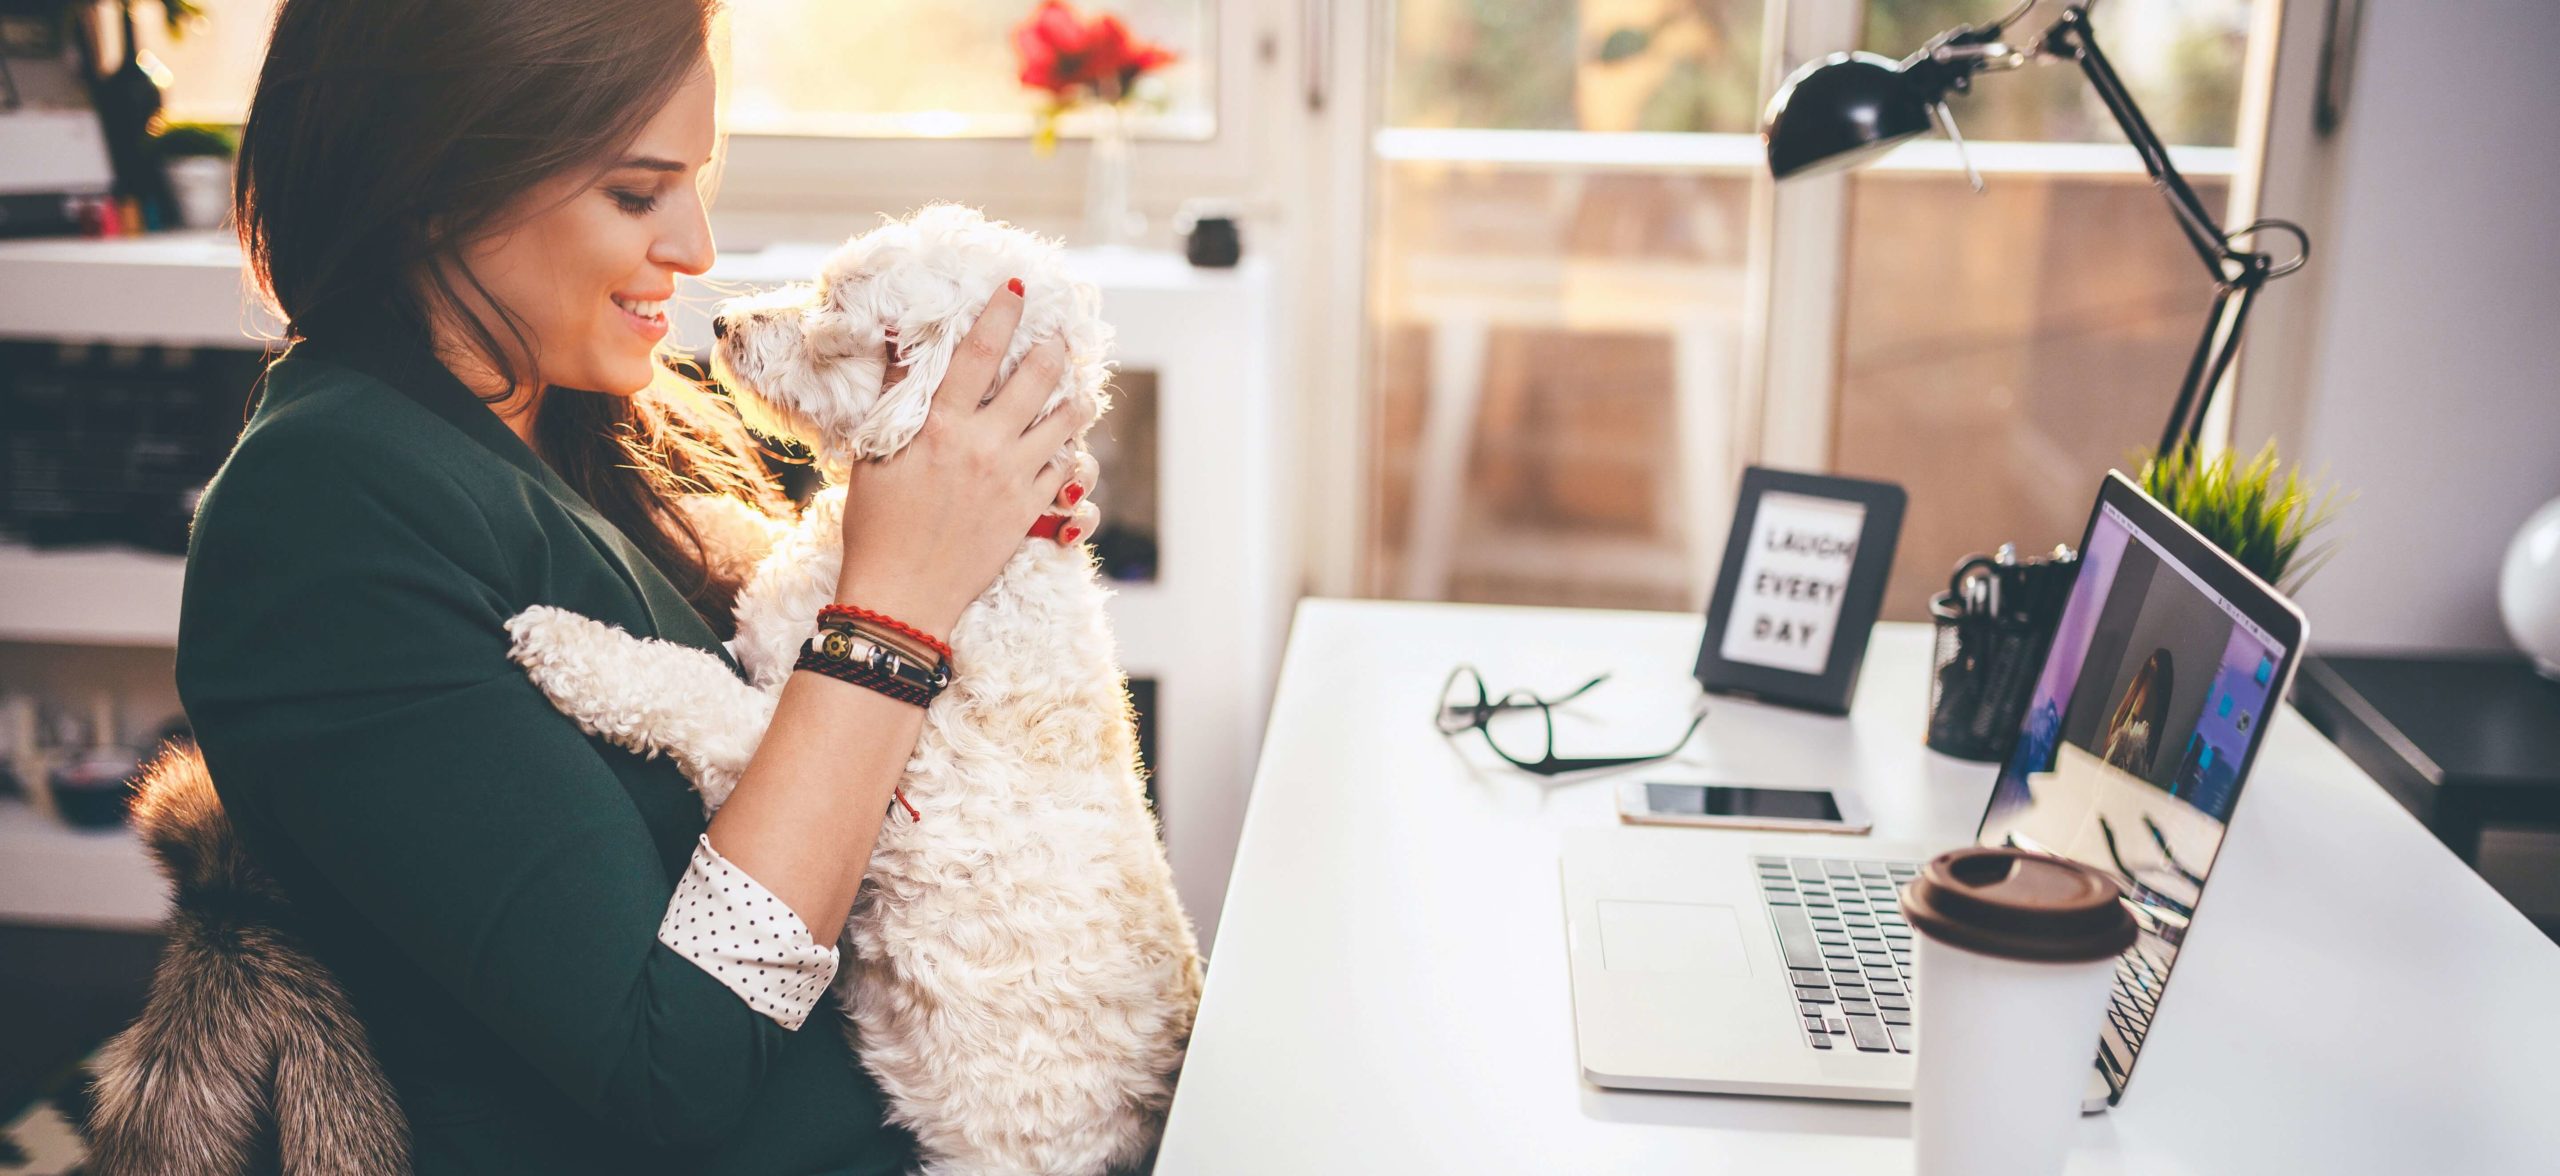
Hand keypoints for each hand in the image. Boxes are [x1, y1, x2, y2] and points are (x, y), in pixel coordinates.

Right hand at [832, 282, 1093, 638]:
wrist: (902, 595)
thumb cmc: (878, 526)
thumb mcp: (876, 454)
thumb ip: (896, 396)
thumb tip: (902, 341)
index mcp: (942, 425)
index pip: (978, 351)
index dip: (1002, 313)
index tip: (1017, 288)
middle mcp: (984, 444)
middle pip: (1036, 378)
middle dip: (1052, 349)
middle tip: (1059, 336)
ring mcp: (1013, 477)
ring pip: (1064, 422)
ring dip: (1073, 399)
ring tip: (1076, 387)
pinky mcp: (1030, 510)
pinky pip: (1066, 469)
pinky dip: (1069, 451)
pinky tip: (1065, 443)